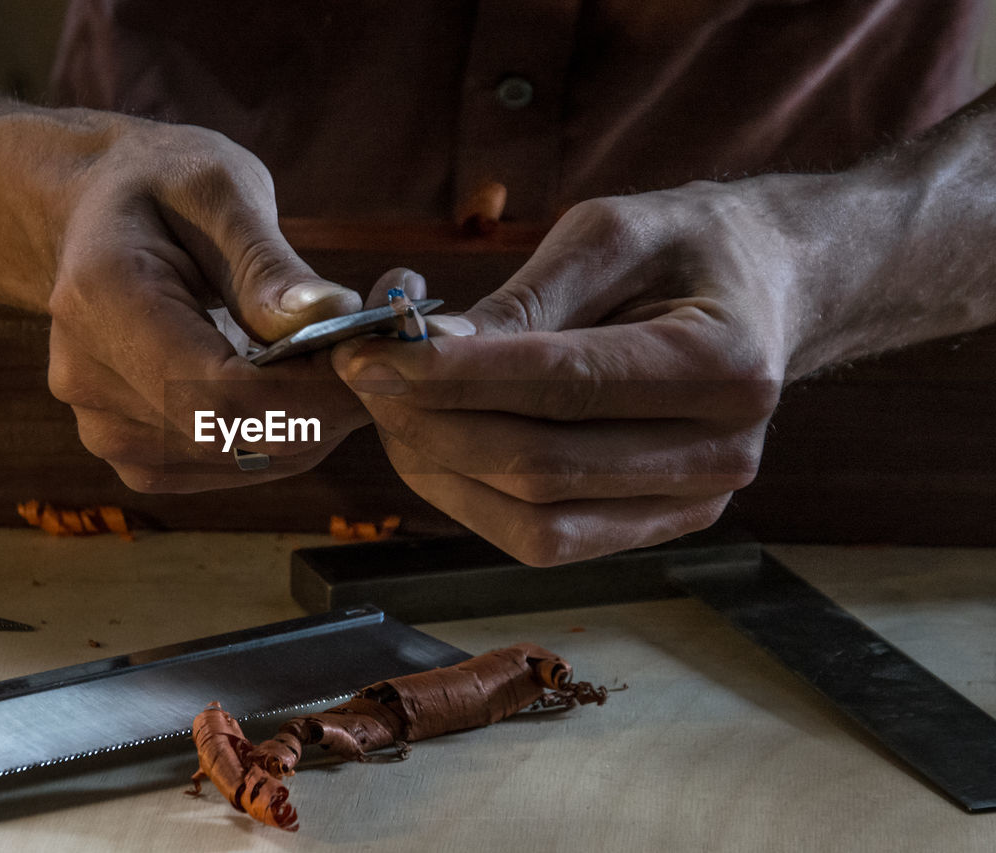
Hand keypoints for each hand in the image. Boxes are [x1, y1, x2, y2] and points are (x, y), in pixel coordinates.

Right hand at [47, 120, 368, 491]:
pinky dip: (279, 436)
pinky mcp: (131, 453)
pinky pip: (227, 465)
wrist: (90, 215)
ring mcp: (103, 427)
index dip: (311, 392)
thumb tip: (331, 315)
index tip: (372, 352)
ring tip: (329, 359)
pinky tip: (291, 386)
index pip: (220, 392)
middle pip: (233, 436)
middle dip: (322, 406)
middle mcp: (88, 379)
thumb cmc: (160, 186)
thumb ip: (268, 262)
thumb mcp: (218, 189)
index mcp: (102, 301)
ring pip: (241, 460)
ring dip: (308, 424)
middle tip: (369, 353)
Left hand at [333, 181, 796, 564]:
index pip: (566, 384)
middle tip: (366, 377)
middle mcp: (723, 452)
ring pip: (536, 521)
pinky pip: (548, 539)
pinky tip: (436, 446)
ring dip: (442, 470)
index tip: (372, 354)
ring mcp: (695, 502)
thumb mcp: (612, 233)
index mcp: (728, 365)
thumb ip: (525, 298)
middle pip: (542, 465)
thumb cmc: (686, 247)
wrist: (769, 291)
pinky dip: (475, 499)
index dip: (455, 376)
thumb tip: (427, 351)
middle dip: (432, 423)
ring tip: (392, 409)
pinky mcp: (660, 524)